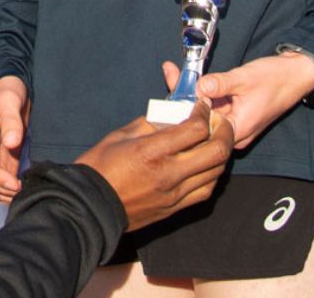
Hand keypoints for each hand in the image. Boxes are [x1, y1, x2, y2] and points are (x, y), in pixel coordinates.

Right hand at [0, 76, 29, 199]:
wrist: (8, 84)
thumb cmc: (7, 90)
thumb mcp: (10, 100)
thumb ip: (11, 121)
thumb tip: (11, 143)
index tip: (14, 184)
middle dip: (2, 188)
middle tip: (23, 192)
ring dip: (6, 189)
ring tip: (25, 194)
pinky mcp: (3, 153)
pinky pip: (5, 172)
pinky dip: (12, 183)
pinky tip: (26, 186)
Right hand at [75, 101, 234, 230]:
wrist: (89, 207)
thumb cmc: (100, 168)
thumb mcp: (122, 135)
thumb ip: (151, 122)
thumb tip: (172, 113)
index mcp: (152, 151)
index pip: (195, 128)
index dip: (203, 111)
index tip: (201, 105)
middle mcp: (168, 174)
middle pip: (216, 151)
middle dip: (224, 130)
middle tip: (217, 120)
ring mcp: (174, 194)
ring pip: (216, 171)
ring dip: (220, 151)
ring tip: (213, 139)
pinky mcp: (175, 208)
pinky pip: (205, 190)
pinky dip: (212, 174)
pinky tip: (205, 164)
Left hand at [158, 51, 313, 148]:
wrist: (297, 74)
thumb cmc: (276, 78)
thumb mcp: (245, 78)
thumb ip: (220, 84)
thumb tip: (197, 86)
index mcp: (237, 130)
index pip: (202, 125)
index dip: (184, 107)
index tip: (171, 90)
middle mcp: (235, 134)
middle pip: (201, 119)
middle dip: (184, 97)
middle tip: (171, 75)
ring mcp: (235, 125)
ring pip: (207, 112)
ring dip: (193, 94)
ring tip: (176, 74)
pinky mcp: (236, 115)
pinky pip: (216, 106)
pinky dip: (205, 94)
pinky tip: (192, 80)